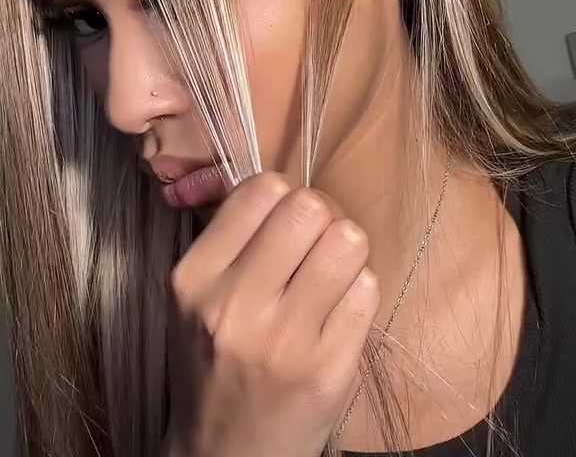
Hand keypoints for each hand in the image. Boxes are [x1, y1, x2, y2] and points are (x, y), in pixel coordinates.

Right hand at [163, 172, 379, 456]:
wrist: (223, 455)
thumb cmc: (215, 361)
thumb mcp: (197, 296)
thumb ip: (233, 237)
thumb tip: (283, 182)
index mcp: (195, 277)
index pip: (262, 189)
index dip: (284, 197)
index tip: (285, 222)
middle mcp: (234, 305)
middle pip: (310, 208)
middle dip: (322, 217)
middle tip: (315, 244)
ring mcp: (284, 340)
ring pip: (348, 241)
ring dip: (347, 251)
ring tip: (331, 275)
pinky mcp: (328, 369)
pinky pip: (368, 290)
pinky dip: (360, 293)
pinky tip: (338, 314)